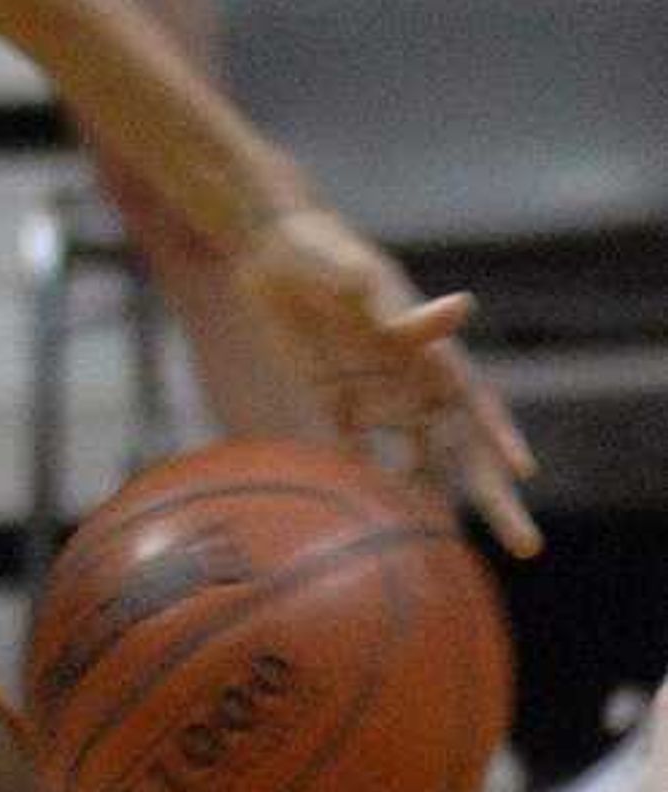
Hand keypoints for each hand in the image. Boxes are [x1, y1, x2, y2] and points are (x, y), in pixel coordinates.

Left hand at [236, 206, 539, 553]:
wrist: (265, 243)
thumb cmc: (318, 249)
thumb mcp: (355, 272)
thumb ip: (399, 304)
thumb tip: (461, 308)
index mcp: (426, 349)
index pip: (476, 403)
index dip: (500, 437)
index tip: (523, 473)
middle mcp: (409, 376)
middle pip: (459, 445)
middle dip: (490, 494)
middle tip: (526, 546)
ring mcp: (373, 390)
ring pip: (413, 456)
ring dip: (430, 495)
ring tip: (446, 548)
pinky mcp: (330, 395)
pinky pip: (352, 447)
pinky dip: (365, 480)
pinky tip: (373, 521)